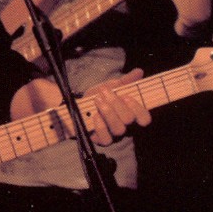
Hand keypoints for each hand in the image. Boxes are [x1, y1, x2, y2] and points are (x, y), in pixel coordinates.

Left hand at [10, 68, 150, 144]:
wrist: (68, 108)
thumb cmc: (90, 98)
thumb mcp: (106, 85)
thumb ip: (123, 80)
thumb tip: (139, 71)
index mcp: (127, 112)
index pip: (144, 117)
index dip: (141, 110)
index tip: (131, 99)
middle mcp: (121, 126)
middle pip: (130, 122)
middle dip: (119, 106)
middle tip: (106, 94)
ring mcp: (109, 134)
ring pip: (118, 130)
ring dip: (108, 114)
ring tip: (97, 101)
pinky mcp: (96, 140)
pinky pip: (103, 139)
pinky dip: (98, 127)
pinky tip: (92, 118)